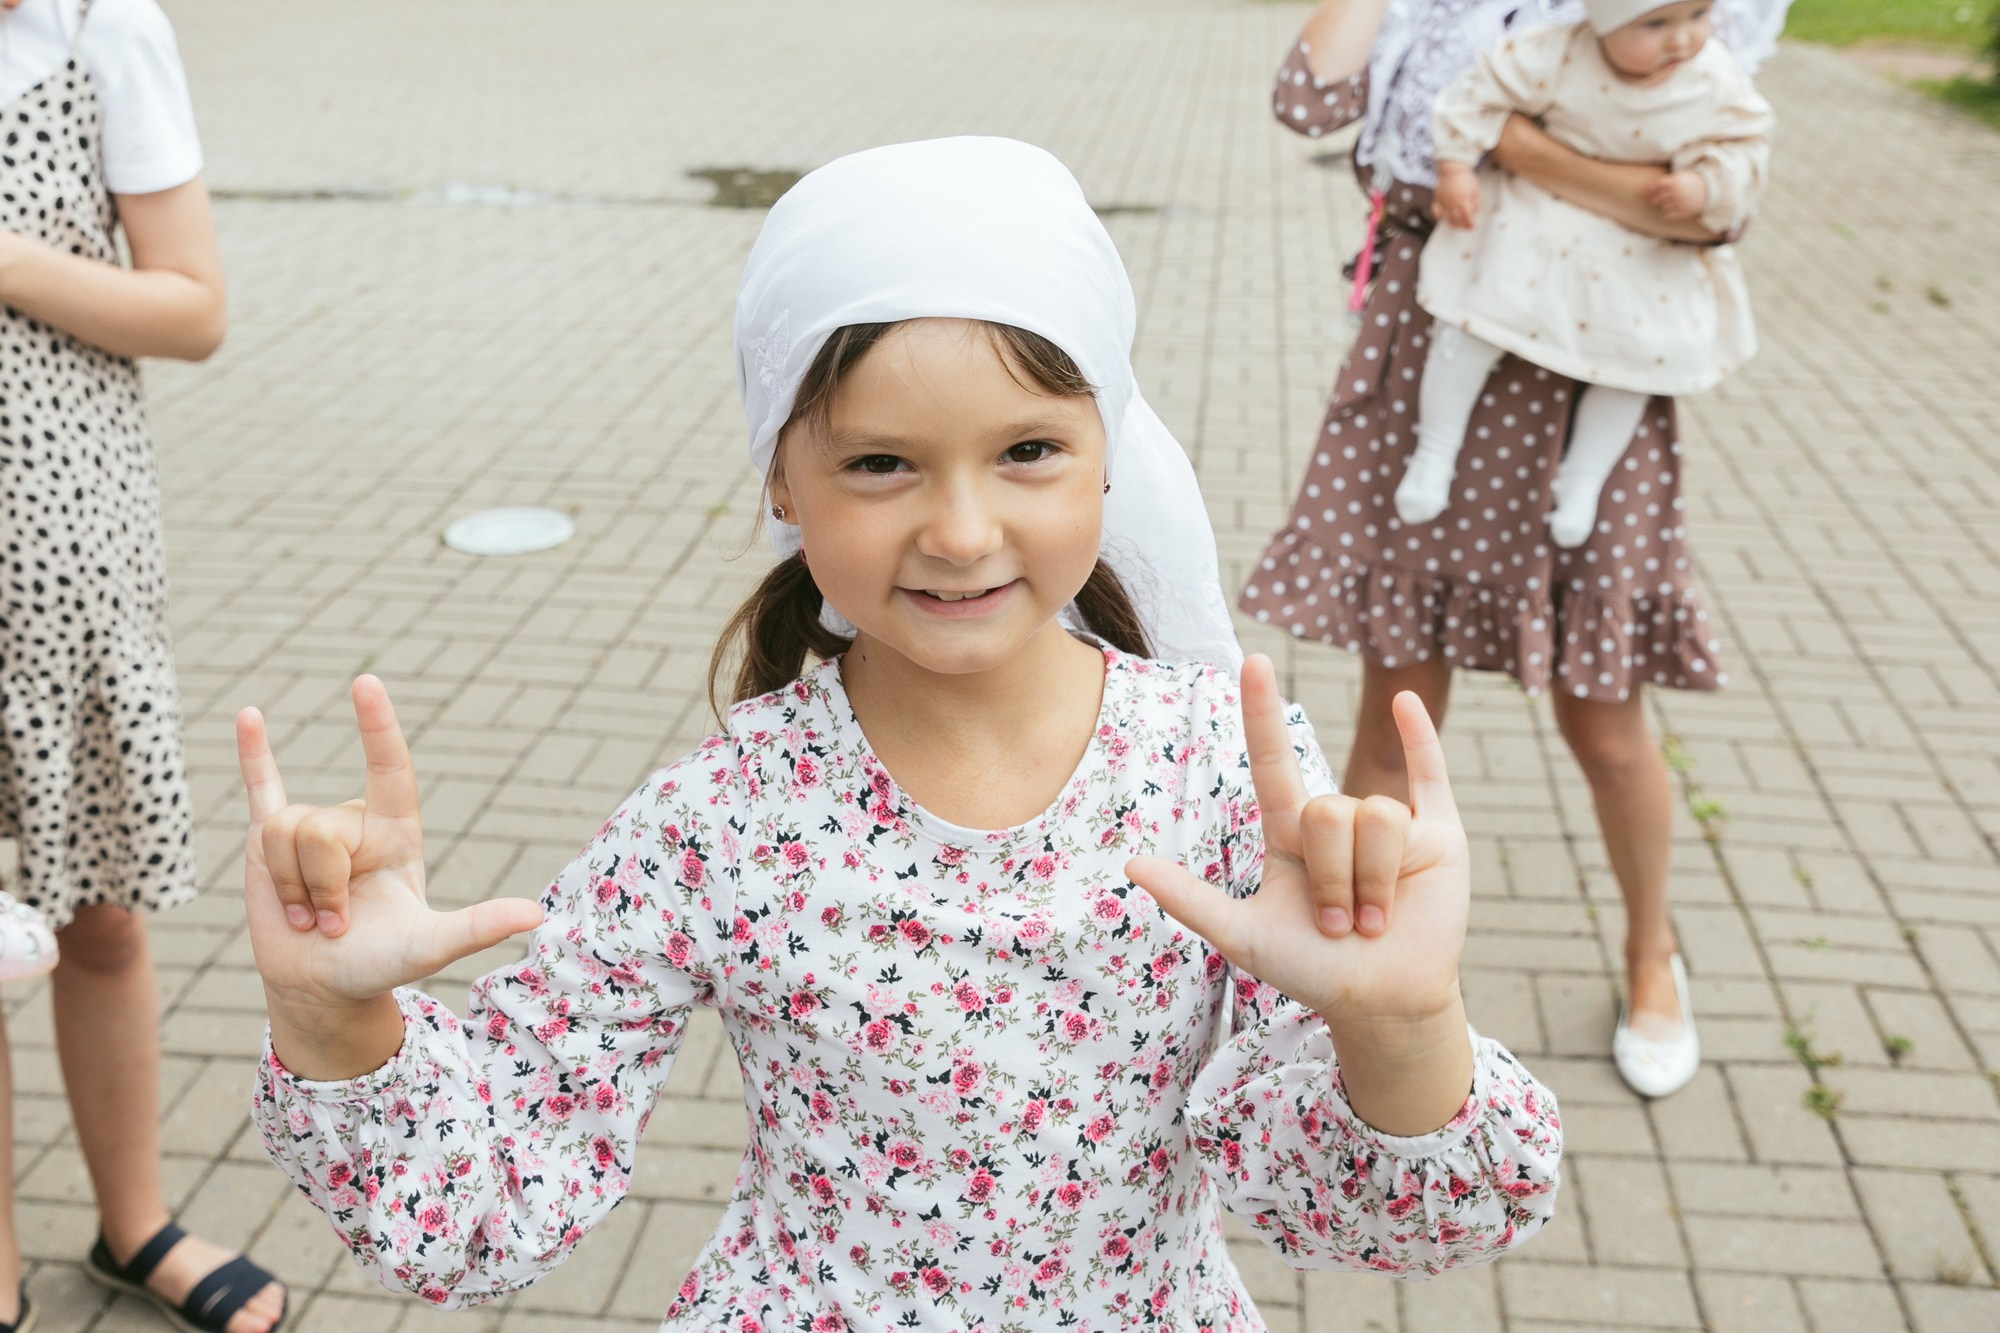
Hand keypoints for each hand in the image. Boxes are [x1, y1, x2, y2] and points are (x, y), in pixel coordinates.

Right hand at [238, 676, 542, 1015]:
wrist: (323, 988)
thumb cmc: (380, 964)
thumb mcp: (430, 947)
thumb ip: (477, 927)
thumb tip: (537, 915)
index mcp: (395, 833)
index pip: (388, 767)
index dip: (377, 726)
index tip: (366, 683)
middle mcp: (354, 824)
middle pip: (318, 829)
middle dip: (319, 885)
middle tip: (334, 924)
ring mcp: (309, 830)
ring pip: (279, 834)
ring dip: (289, 888)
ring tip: (308, 918)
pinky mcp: (266, 843)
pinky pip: (260, 787)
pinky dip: (253, 753)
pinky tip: (249, 715)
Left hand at [1125, 656, 1468, 1028]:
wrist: (1380, 1004)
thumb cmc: (1310, 970)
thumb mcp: (1244, 936)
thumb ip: (1191, 900)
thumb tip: (1130, 863)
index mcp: (1290, 833)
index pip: (1274, 760)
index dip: (1262, 712)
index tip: (1252, 662)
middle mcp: (1338, 820)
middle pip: (1330, 810)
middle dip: (1333, 876)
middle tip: (1339, 925)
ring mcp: (1391, 824)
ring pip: (1378, 818)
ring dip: (1373, 882)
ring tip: (1373, 920)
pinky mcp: (1439, 835)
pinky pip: (1430, 774)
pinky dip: (1420, 737)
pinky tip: (1402, 702)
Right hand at [1431, 164, 1480, 229]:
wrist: (1453, 169)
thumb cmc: (1465, 178)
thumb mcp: (1475, 190)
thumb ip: (1476, 203)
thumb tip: (1474, 213)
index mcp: (1463, 200)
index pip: (1467, 217)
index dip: (1470, 224)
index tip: (1472, 226)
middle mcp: (1452, 203)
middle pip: (1457, 220)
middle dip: (1462, 226)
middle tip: (1466, 227)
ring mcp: (1443, 202)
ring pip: (1447, 218)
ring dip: (1452, 224)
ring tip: (1457, 225)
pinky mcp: (1437, 199)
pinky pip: (1435, 212)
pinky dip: (1439, 217)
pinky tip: (1443, 218)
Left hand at [1642, 169, 1706, 221]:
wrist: (1708, 189)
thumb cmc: (1685, 183)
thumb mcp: (1675, 178)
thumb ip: (1658, 184)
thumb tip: (1639, 192)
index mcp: (1675, 181)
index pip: (1655, 187)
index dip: (1650, 191)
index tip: (1653, 191)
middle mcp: (1677, 192)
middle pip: (1656, 199)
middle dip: (1656, 199)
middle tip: (1664, 197)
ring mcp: (1681, 203)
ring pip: (1661, 208)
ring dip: (1663, 206)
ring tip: (1672, 201)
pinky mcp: (1684, 212)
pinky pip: (1667, 216)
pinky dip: (1667, 213)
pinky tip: (1674, 208)